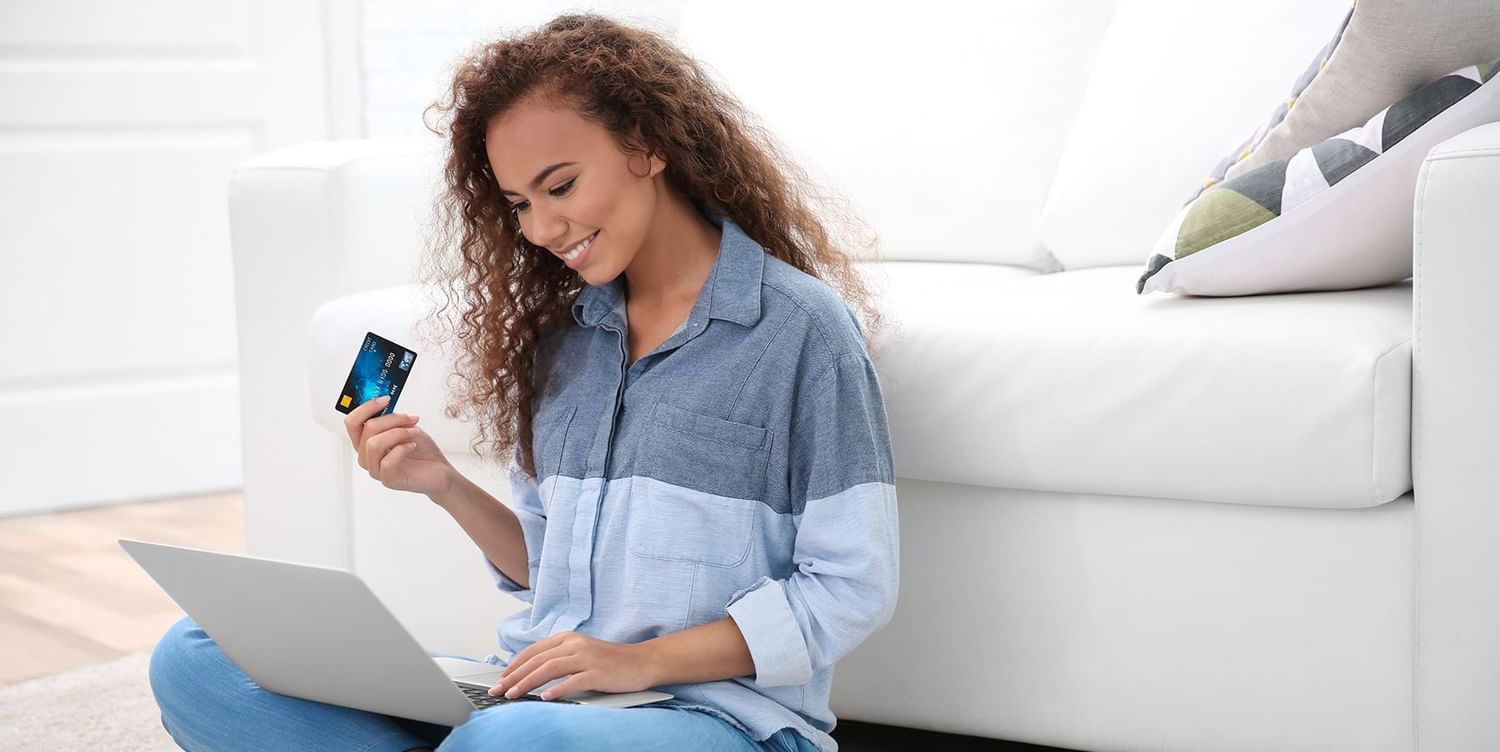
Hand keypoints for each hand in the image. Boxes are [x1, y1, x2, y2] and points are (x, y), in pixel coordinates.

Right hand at [342, 395, 454, 496]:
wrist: (439, 470)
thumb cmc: (421, 449)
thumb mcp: (405, 426)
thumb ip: (391, 417)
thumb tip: (385, 403)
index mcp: (365, 441)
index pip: (352, 422)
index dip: (366, 407)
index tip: (386, 399)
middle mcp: (366, 456)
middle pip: (366, 429)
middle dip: (392, 419)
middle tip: (411, 418)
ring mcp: (375, 469)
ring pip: (374, 444)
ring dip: (398, 433)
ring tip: (414, 432)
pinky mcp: (388, 480)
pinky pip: (387, 462)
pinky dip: (402, 449)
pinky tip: (413, 446)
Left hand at [489, 631, 656, 700]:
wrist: (642, 661)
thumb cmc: (611, 661)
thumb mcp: (581, 653)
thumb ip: (559, 659)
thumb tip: (530, 674)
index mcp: (568, 638)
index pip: (534, 650)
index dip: (514, 665)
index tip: (500, 679)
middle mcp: (575, 644)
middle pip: (537, 660)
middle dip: (514, 676)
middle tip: (498, 689)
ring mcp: (587, 657)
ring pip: (549, 668)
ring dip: (528, 682)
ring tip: (514, 694)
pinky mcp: (598, 672)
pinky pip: (573, 681)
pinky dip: (557, 689)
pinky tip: (545, 698)